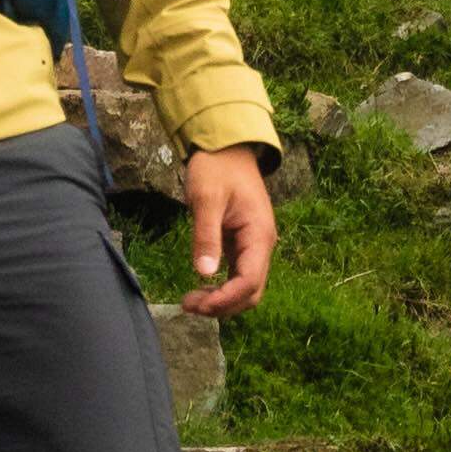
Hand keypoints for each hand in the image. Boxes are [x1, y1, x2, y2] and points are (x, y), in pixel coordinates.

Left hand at [180, 149, 277, 318]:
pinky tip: (202, 289)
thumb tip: (205, 274)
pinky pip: (238, 276)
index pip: (249, 282)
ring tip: (191, 300)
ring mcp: (253, 245)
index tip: (196, 303)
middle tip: (189, 304)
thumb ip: (206, 236)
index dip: (225, 299)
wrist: (226, 146)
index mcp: (259, 235)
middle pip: (251, 292)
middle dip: (222, 305)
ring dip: (222, 300)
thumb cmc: (217, 167)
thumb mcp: (207, 198)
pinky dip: (222, 288)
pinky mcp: (242, 244)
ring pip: (245, 287)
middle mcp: (262, 245)